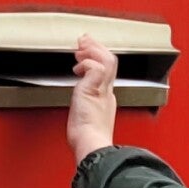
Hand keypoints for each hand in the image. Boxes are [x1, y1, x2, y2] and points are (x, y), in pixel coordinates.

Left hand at [66, 34, 118, 165]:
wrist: (92, 146)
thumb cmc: (87, 140)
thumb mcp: (86, 120)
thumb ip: (84, 110)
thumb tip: (79, 112)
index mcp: (107, 99)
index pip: (107, 71)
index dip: (98, 59)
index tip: (86, 53)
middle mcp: (108, 92)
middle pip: (110, 61)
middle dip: (97, 47)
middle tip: (84, 41)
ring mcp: (103, 91)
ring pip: (107, 59)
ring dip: (92, 50)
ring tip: (79, 50)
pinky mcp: (95, 90)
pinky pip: (96, 67)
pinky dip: (87, 62)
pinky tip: (78, 68)